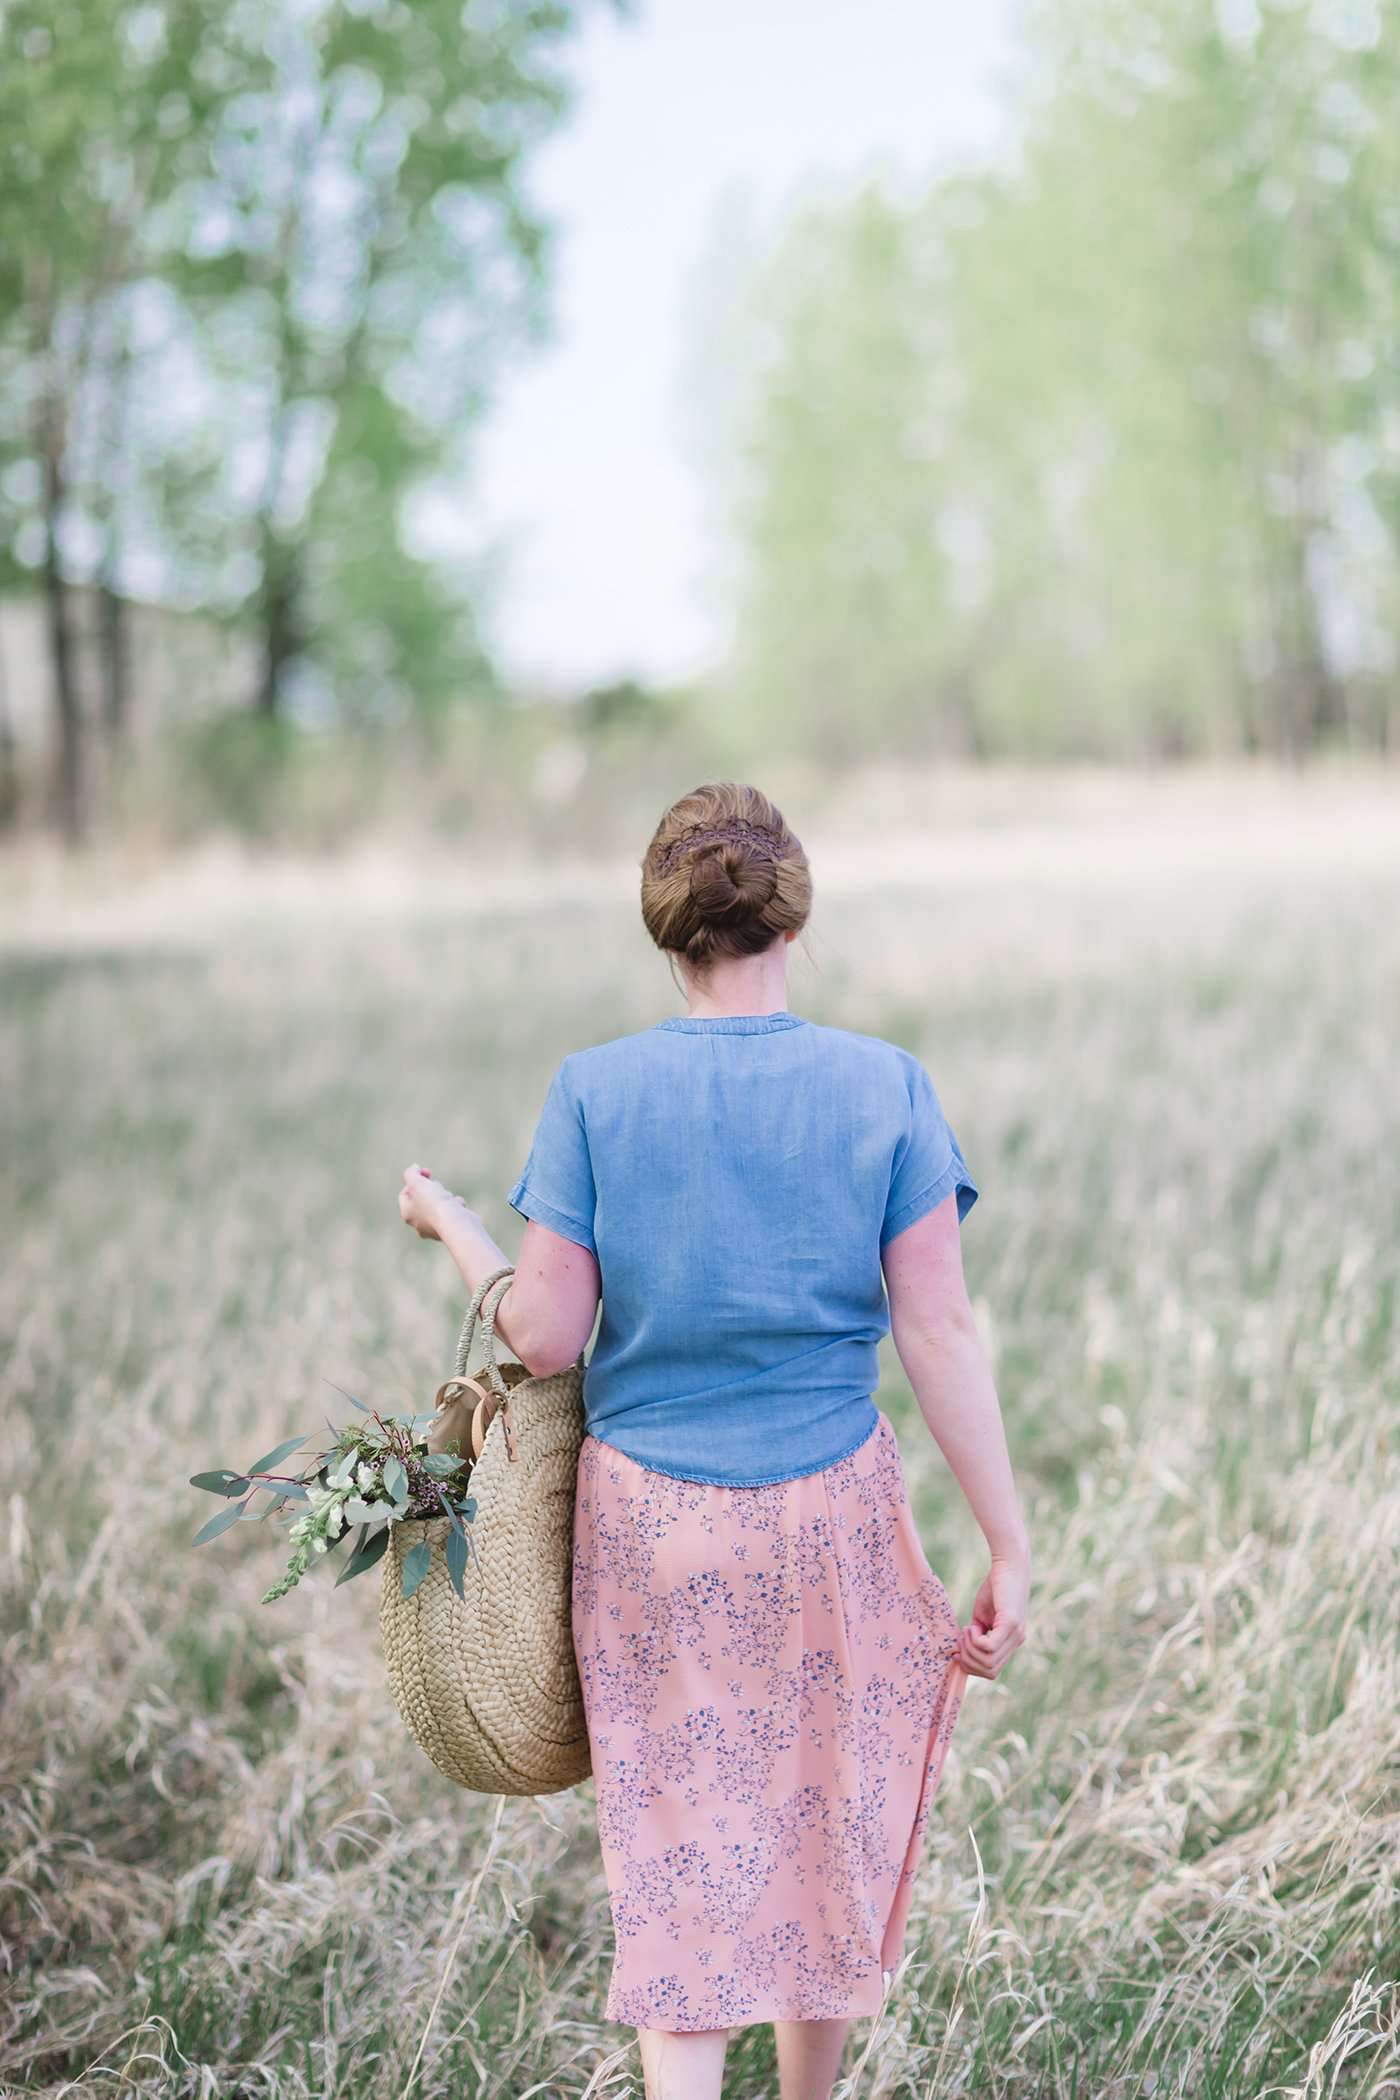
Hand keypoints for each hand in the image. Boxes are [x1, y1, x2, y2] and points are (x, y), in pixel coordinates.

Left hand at [399, 1163, 462, 1241]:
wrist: (457, 1224)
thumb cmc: (435, 1204)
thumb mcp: (417, 1182)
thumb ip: (411, 1173)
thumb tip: (414, 1169)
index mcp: (407, 1214)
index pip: (405, 1193)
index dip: (415, 1180)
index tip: (427, 1173)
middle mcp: (419, 1224)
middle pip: (422, 1198)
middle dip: (431, 1188)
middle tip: (437, 1187)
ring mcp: (435, 1228)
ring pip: (438, 1205)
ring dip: (445, 1196)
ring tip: (449, 1199)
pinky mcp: (450, 1228)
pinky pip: (452, 1212)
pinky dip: (455, 1206)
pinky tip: (458, 1207)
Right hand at [956, 1552, 1028, 1680]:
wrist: (1008, 1564)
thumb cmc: (994, 1586)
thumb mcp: (982, 1617)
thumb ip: (977, 1635)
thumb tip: (963, 1654)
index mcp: (1011, 1642)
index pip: (992, 1672)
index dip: (972, 1666)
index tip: (959, 1649)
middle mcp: (1017, 1642)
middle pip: (990, 1671)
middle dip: (969, 1661)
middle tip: (961, 1639)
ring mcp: (1016, 1634)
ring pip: (989, 1662)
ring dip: (970, 1649)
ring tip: (966, 1630)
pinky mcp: (1011, 1624)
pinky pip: (990, 1647)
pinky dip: (975, 1640)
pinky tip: (972, 1625)